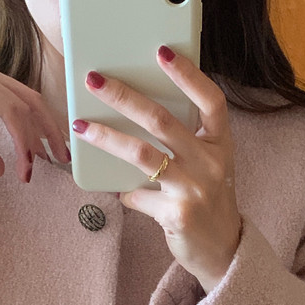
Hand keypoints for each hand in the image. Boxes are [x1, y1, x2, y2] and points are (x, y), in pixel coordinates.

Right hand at [0, 45, 70, 182]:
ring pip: (25, 106)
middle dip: (52, 132)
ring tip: (40, 167)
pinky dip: (21, 137)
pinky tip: (23, 161)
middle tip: (63, 159)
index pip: (24, 102)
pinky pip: (8, 109)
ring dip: (38, 139)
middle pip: (33, 101)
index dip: (43, 128)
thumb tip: (1, 169)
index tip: (52, 154)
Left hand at [71, 46, 242, 294]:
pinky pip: (137, 196)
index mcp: (221, 145)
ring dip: (107, 137)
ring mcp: (194, 190)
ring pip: (142, 154)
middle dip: (124, 96)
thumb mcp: (208, 167)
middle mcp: (211, 163)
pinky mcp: (176, 215)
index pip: (210, 101)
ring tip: (82, 126)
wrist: (223, 251)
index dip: (187, 75)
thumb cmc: (208, 202)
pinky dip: (124, 193)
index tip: (160, 52)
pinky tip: (118, 191)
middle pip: (163, 120)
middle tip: (95, 80)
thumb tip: (134, 120)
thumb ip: (184, 144)